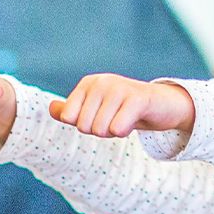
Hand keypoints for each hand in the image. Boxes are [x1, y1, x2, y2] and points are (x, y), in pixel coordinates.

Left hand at [48, 74, 194, 136]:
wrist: (162, 105)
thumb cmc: (125, 109)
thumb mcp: (96, 109)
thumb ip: (71, 110)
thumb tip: (50, 109)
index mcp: (88, 83)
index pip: (69, 117)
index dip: (86, 125)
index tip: (101, 117)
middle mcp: (102, 82)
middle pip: (85, 127)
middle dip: (101, 131)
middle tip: (117, 119)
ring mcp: (120, 88)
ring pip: (101, 130)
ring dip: (114, 132)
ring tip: (126, 119)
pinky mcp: (137, 98)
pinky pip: (118, 128)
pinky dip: (125, 131)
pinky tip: (135, 120)